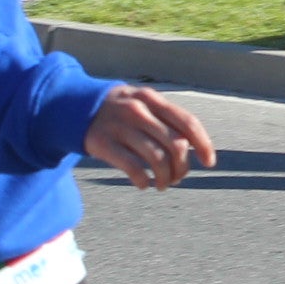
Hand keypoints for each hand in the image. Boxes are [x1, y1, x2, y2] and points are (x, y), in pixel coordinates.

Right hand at [81, 82, 217, 190]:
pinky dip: (144, 181)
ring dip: (165, 178)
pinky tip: (144, 184)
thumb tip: (193, 148)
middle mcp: (138, 111)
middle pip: (175, 145)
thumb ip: (166, 119)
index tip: (209, 162)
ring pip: (157, 160)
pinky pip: (133, 168)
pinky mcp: (103, 144)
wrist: (75, 106)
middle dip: (182, 167)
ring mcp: (120, 127)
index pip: (187, 123)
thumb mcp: (144, 103)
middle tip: (178, 177)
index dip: (203, 145)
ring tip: (163, 184)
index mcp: (152, 99)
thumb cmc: (121, 110)